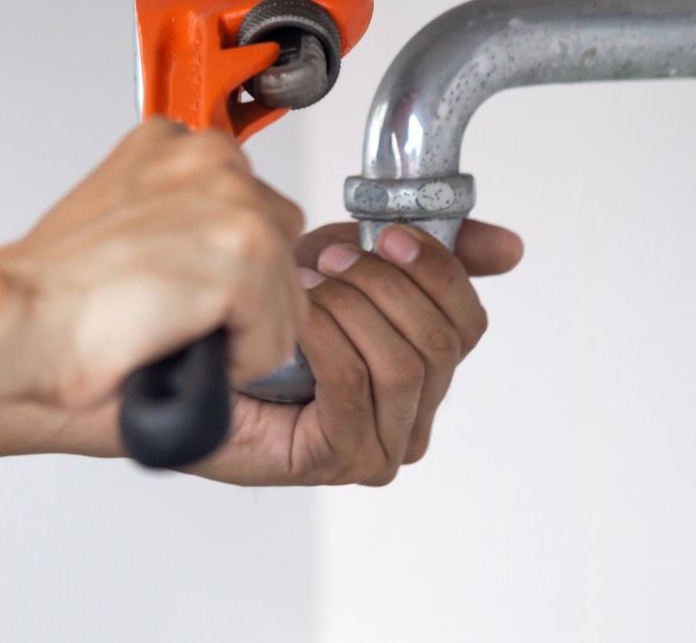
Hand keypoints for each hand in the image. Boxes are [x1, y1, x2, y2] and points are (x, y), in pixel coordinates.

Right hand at [0, 119, 307, 411]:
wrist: (20, 318)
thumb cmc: (49, 289)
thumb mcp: (116, 217)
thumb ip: (173, 216)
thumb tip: (211, 257)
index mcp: (176, 144)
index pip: (252, 209)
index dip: (224, 267)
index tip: (186, 290)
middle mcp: (211, 159)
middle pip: (282, 247)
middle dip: (248, 295)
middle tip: (182, 319)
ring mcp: (233, 201)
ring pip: (286, 300)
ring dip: (242, 336)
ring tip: (171, 334)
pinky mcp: (243, 251)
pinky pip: (277, 339)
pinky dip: (238, 365)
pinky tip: (180, 348)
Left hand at [192, 219, 521, 486]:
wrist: (185, 359)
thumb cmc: (262, 316)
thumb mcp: (349, 265)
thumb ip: (424, 254)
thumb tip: (510, 248)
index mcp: (425, 373)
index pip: (468, 324)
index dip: (438, 271)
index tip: (391, 236)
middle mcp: (411, 418)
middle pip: (439, 342)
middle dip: (386, 285)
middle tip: (332, 258)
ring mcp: (377, 447)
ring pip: (402, 363)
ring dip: (352, 308)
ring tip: (306, 284)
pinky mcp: (334, 459)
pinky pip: (352, 383)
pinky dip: (325, 336)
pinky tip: (296, 316)